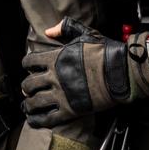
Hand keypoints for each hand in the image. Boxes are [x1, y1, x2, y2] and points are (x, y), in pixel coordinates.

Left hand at [20, 18, 148, 127]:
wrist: (122, 72)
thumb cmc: (106, 53)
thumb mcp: (85, 34)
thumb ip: (65, 29)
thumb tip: (49, 31)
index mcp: (55, 57)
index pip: (30, 62)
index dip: (27, 65)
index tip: (30, 68)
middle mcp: (55, 76)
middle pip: (29, 84)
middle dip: (26, 88)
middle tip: (27, 90)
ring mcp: (62, 94)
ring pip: (35, 102)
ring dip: (28, 105)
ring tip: (27, 106)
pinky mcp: (71, 110)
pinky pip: (48, 118)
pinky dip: (37, 120)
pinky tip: (33, 120)